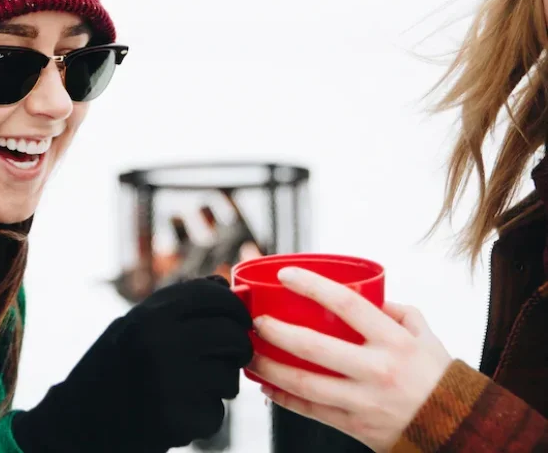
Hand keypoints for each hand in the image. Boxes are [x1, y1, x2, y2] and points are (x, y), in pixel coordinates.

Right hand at [12, 276, 253, 452]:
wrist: (75, 423)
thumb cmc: (108, 370)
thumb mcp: (131, 326)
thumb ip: (175, 306)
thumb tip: (223, 284)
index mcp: (149, 316)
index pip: (214, 296)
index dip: (234, 307)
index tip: (239, 320)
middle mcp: (160, 344)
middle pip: (232, 336)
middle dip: (238, 348)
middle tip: (229, 357)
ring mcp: (169, 384)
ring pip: (229, 378)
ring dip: (220, 386)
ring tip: (190, 388)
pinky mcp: (177, 421)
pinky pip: (215, 414)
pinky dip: (203, 417)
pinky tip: (176, 413)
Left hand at [247, 266, 451, 452]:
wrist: (459, 432)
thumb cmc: (439, 379)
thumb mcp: (427, 337)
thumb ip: (398, 312)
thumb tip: (367, 294)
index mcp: (394, 341)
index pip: (346, 303)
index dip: (311, 285)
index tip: (285, 274)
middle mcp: (377, 370)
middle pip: (313, 346)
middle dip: (275, 331)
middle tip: (256, 320)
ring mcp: (363, 401)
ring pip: (304, 383)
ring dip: (269, 368)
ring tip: (249, 354)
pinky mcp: (355, 426)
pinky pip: (310, 410)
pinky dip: (283, 397)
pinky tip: (266, 385)